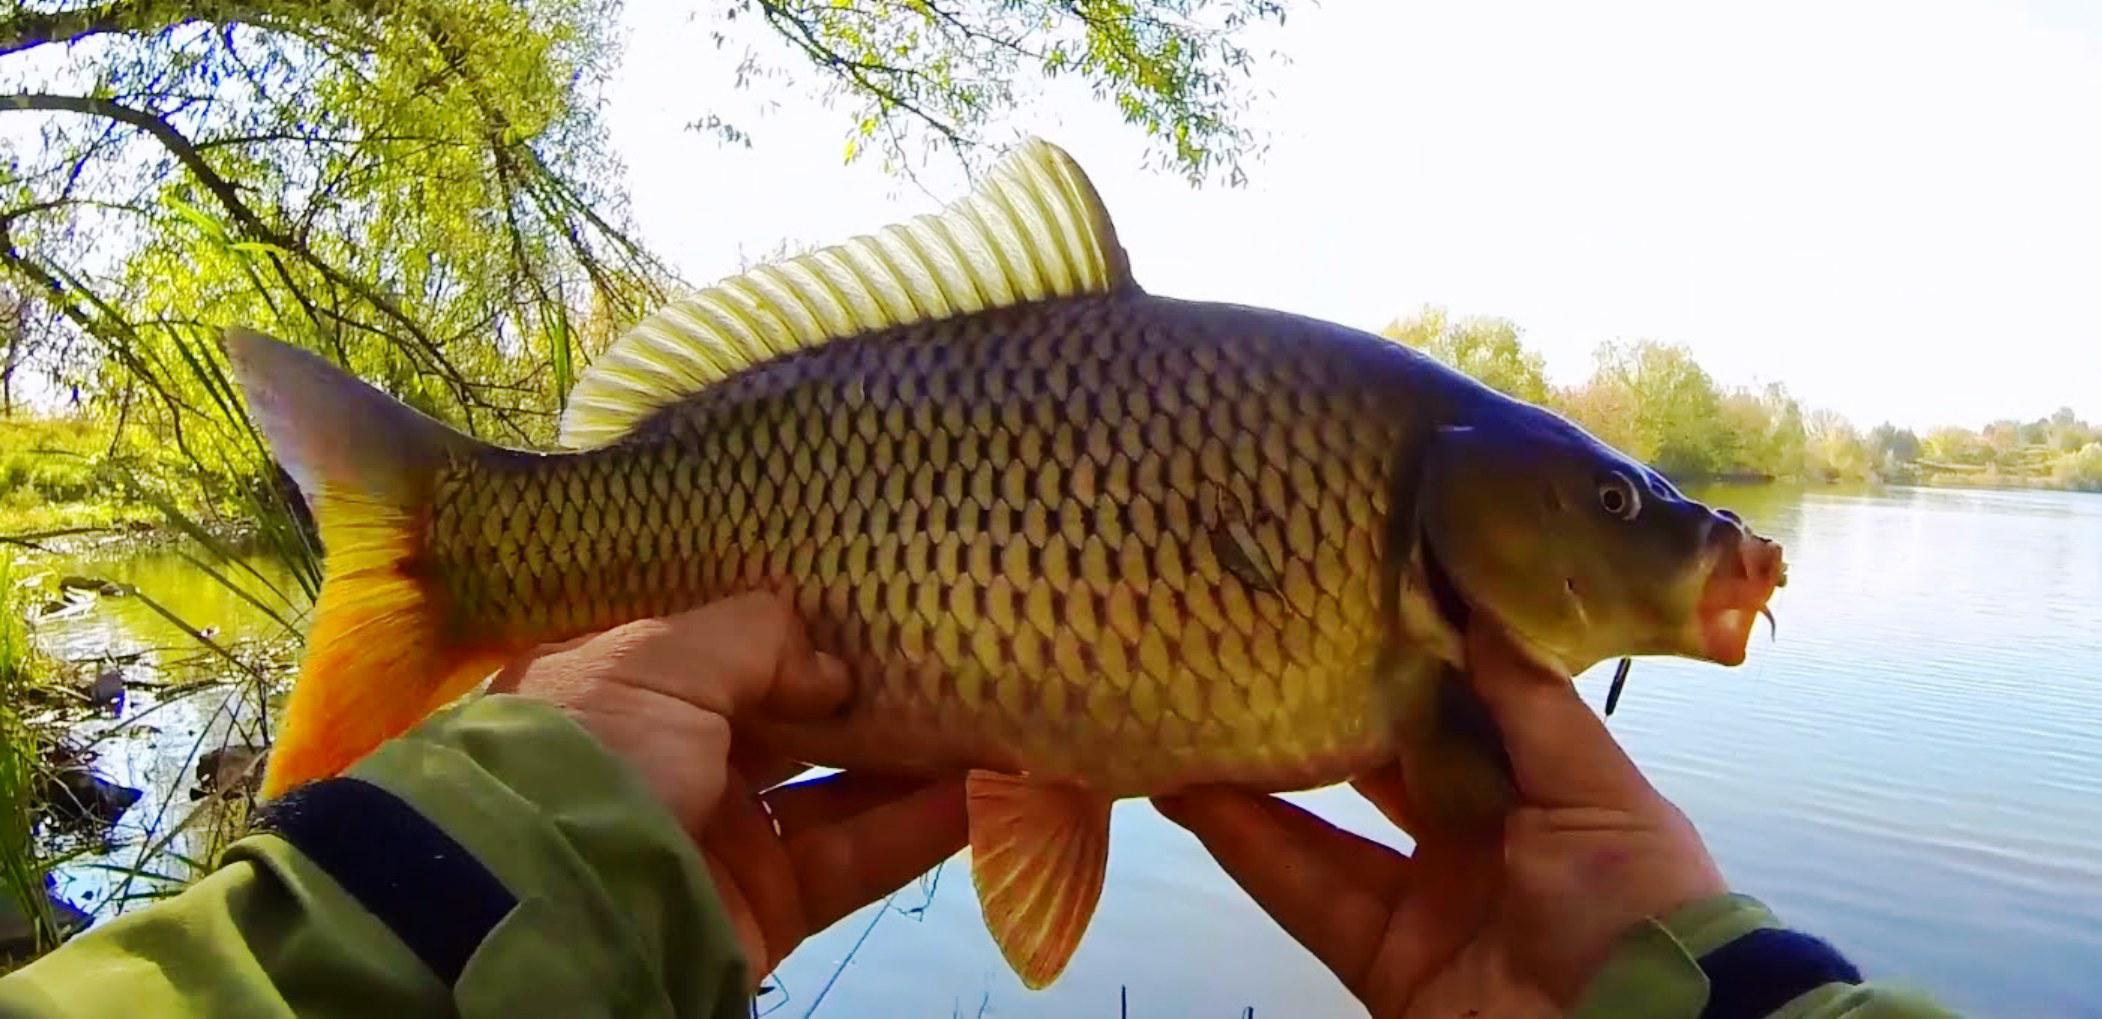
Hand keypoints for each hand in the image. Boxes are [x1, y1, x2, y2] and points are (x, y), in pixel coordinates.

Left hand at [487, 591, 967, 984]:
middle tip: (950, 651)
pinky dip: (919, 829)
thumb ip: (757, 638)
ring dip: (912, 759)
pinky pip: (855, 859)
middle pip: (791, 721)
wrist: (559, 903)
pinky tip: (984, 791)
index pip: (720, 651)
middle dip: (865, 693)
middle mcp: (677, 761)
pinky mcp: (769, 905)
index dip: (789, 628)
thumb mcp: (661, 662)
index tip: (866, 596)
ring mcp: (725, 837)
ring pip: (836, 791)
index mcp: (631, 692)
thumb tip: (836, 670)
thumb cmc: (601, 750)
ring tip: (991, 715)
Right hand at [1154, 617, 1725, 1016]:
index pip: (1458, 710)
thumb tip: (1473, 593)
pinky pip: (1304, 894)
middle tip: (1253, 639)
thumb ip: (1528, 701)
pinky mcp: (1379, 962)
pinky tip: (1192, 793)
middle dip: (1321, 709)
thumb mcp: (1599, 791)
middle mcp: (1477, 840)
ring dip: (1261, 775)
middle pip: (1380, 765)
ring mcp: (1424, 903)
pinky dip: (1248, 846)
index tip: (1345, 592)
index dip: (1404, 657)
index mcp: (1540, 790)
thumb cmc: (1636, 903)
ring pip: (1325, 828)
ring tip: (1197, 707)